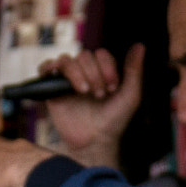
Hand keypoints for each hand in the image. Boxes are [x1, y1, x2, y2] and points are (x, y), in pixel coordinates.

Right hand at [37, 44, 144, 168]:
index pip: (101, 54)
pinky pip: (45, 67)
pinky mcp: (51, 88)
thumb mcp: (130, 95)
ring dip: (77, 74)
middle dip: (94, 74)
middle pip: (84, 55)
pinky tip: (62, 81)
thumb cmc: (114, 120)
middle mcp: (84, 72)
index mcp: (102, 71)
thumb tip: (140, 45)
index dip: (107, 67)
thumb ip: (134, 70)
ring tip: (85, 92)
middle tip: (99, 95)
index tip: (112, 88)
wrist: (95, 140)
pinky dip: (50, 68)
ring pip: (66, 60)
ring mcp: (67, 80)